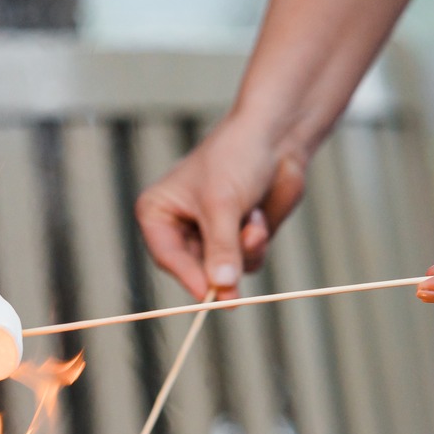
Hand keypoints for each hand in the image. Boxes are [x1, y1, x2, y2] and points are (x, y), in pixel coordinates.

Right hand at [135, 118, 309, 299]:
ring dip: (243, 252)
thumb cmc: (235, 158)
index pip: (167, 256)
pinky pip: (245, 262)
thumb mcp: (223, 204)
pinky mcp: (237, 237)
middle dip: (220, 270)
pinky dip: (256, 245)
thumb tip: (222, 289)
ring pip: (224, 270)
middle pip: (194, 270)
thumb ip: (221, 248)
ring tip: (253, 223)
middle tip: (234, 296)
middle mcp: (179, 226)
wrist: (275, 136)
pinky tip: (258, 218)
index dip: (188, 277)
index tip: (210, 295)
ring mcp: (210, 233)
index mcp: (158, 212)